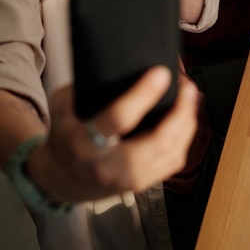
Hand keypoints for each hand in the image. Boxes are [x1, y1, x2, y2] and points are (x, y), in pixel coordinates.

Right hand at [28, 67, 199, 202]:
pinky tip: (186, 120)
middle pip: (156, 142)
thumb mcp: (63, 106)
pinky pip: (172, 164)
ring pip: (169, 154)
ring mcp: (126, 179)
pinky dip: (184, 139)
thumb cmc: (63, 135)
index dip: (144, 95)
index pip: (119, 118)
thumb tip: (118, 64)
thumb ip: (85, 87)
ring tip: (191, 98)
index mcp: (84, 141)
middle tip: (188, 86)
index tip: (162, 74)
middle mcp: (107, 165)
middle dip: (180, 112)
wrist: (59, 180)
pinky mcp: (139, 185)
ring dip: (187, 123)